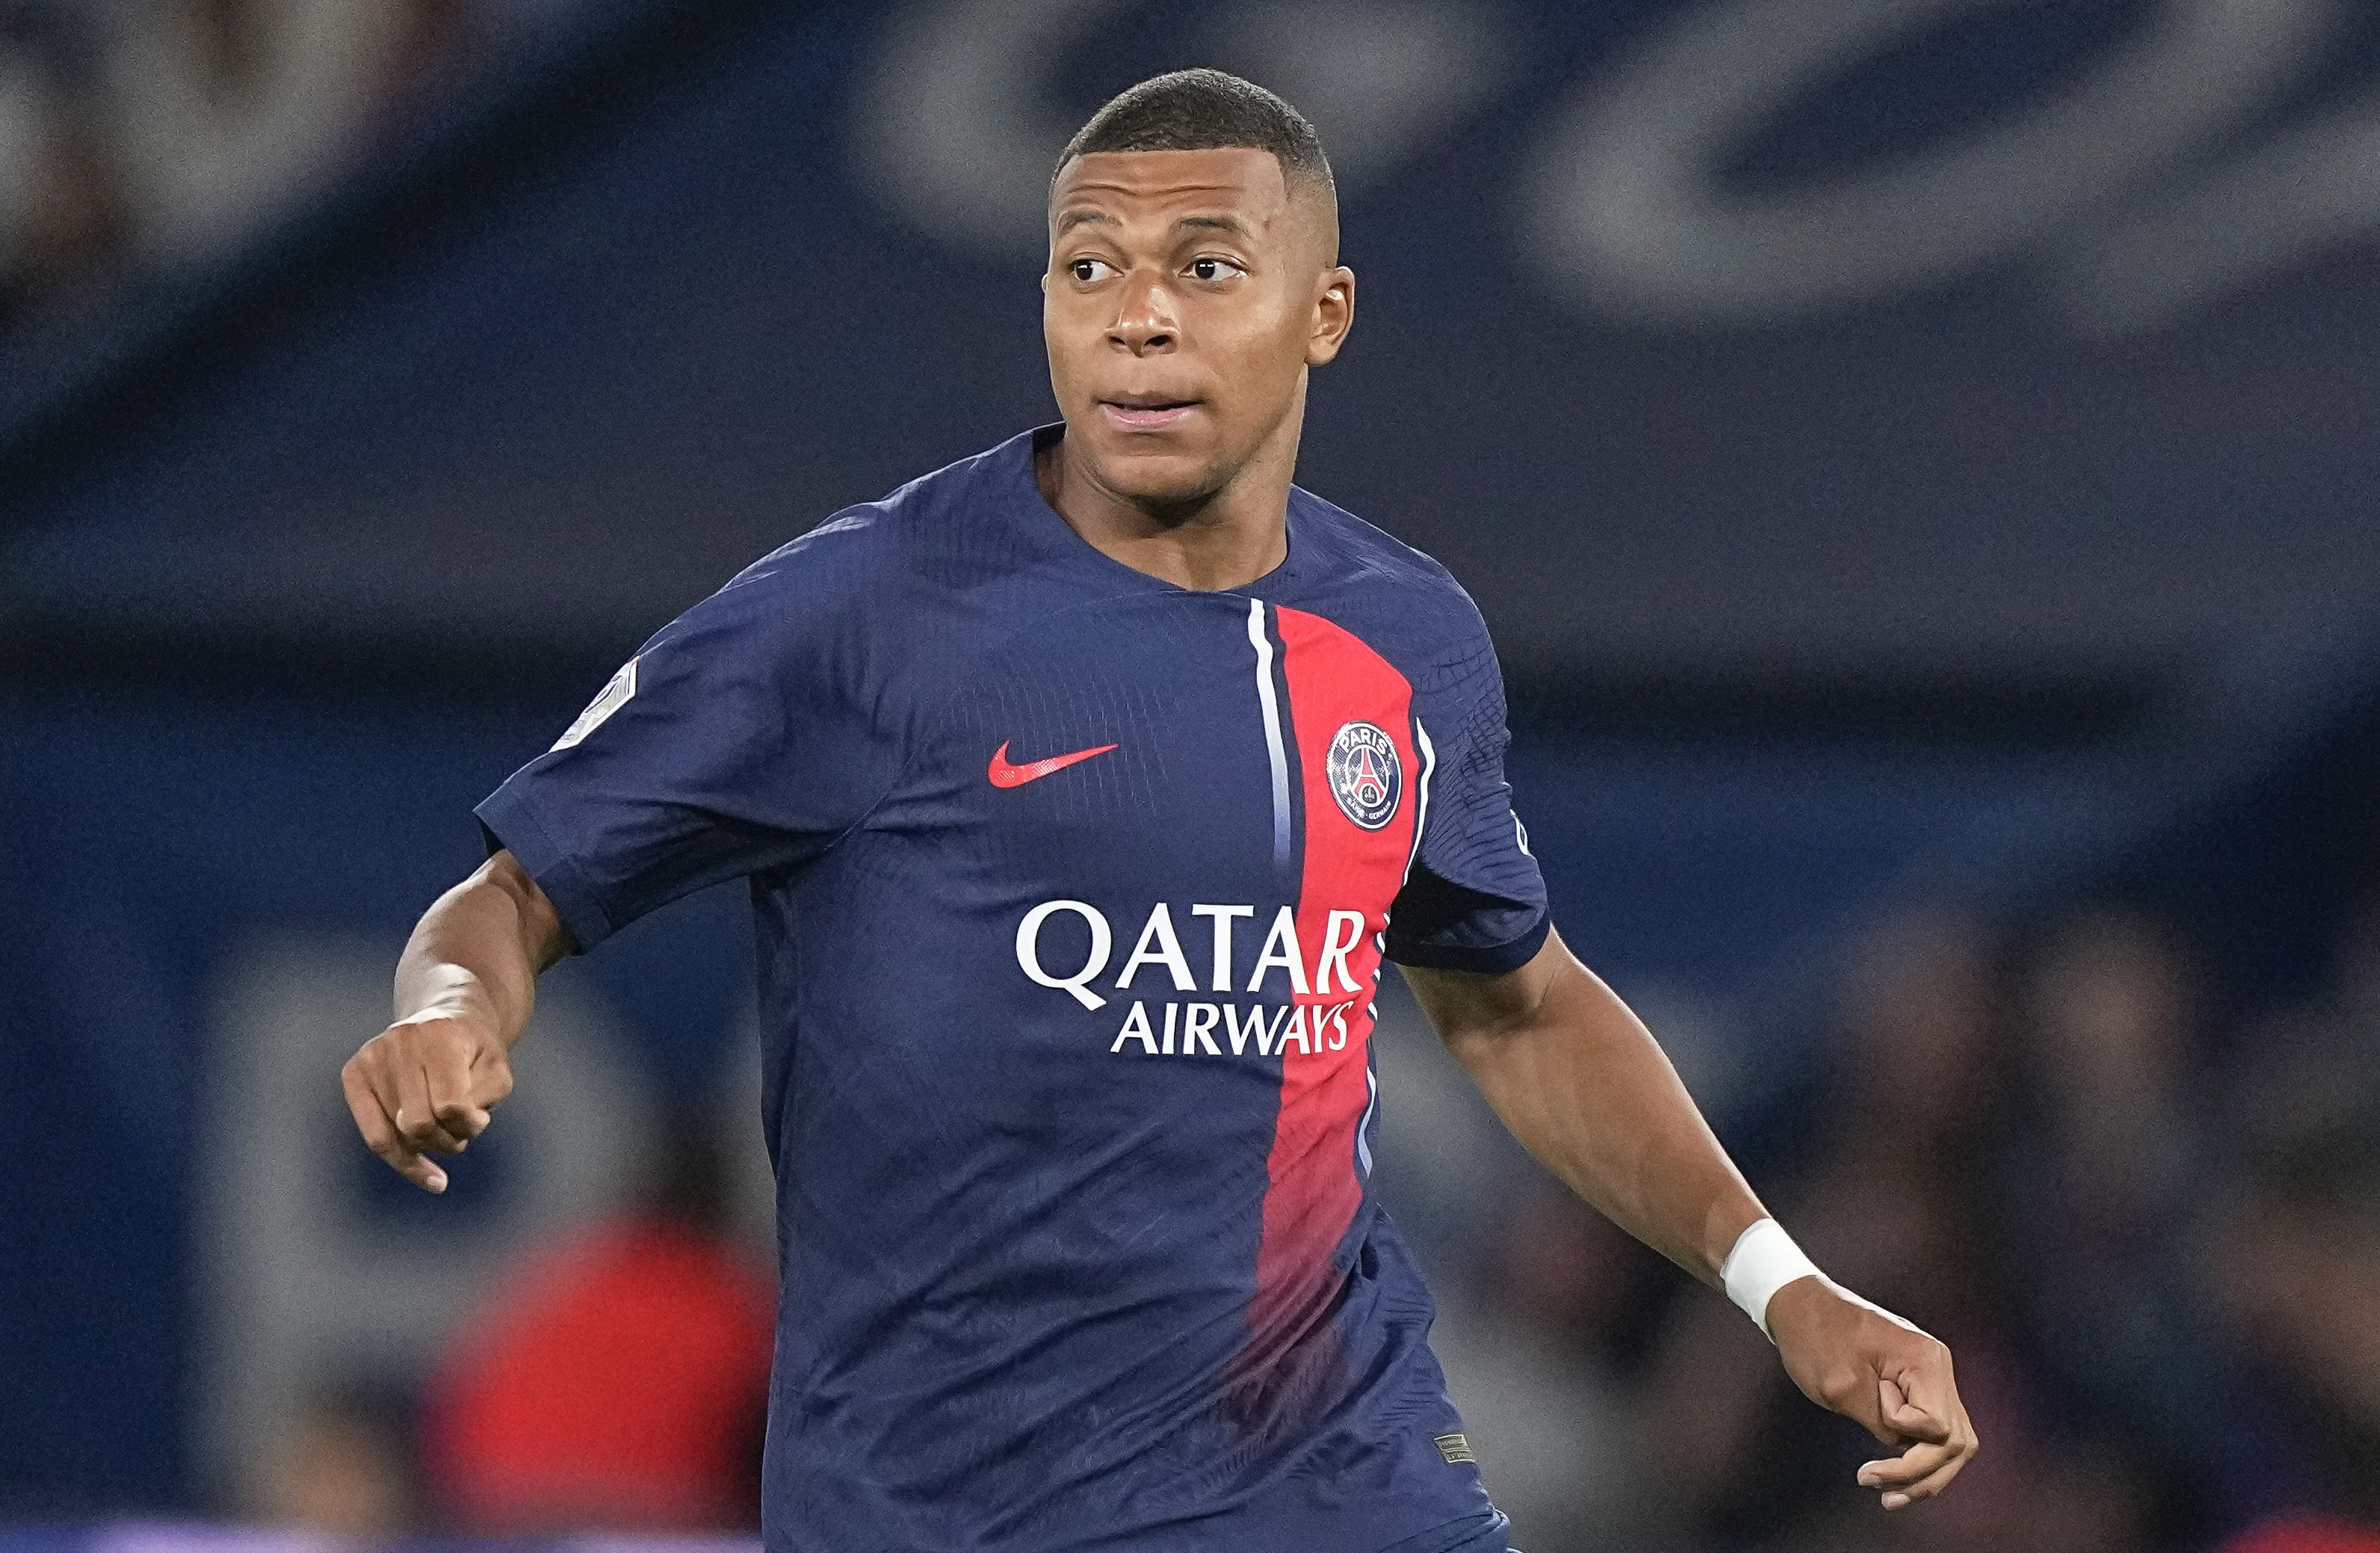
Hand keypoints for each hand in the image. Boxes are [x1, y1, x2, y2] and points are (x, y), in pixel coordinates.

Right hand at [340, 1011, 514, 1191]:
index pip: (449, 1106)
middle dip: (447, 1140)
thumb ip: (483, 1099)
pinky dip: (402, 1159)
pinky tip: (423, 1171)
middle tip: (462, 1133)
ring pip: (396, 1135)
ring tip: (444, 1130)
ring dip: (428, 1147)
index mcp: (441, 1035)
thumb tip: (447, 1120)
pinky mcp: (353, 1072)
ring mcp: (372, 1054)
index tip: (479, 1120)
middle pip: (418, 1124)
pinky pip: (374, 1136)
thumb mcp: (498, 1072)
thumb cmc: (476, 1053)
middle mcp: (401, 1040)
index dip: (469, 1125)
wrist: (449, 1019)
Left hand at [1765, 1275, 1978, 1509]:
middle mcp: (1938, 1367)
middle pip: (1956, 1442)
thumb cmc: (1815, 1338)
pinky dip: (1916, 1455)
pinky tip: (1892, 1474)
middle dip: (1923, 1475)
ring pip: (1951, 1441)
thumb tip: (1906, 1449)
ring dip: (1924, 1473)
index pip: (1937, 1427)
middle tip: (1883, 1494)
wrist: (1798, 1304)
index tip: (1870, 1409)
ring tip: (1889, 1494)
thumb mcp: (1842, 1387)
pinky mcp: (1917, 1384)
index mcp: (1926, 1361)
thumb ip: (1882, 1423)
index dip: (1904, 1433)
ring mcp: (1930, 1375)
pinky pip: (1931, 1430)